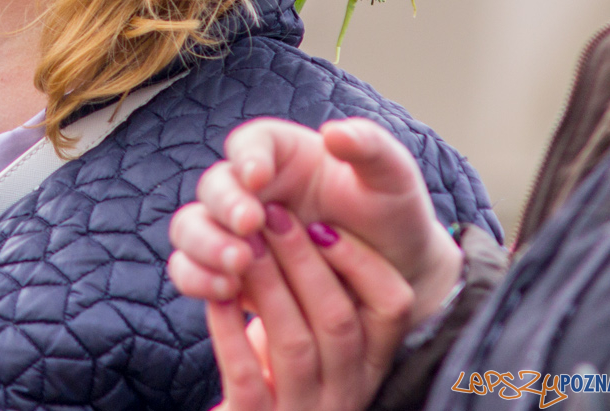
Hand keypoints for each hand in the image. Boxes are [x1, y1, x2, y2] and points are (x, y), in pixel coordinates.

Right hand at [170, 118, 461, 323]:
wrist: (397, 270)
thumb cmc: (390, 214)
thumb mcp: (392, 177)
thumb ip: (370, 147)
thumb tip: (335, 133)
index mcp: (280, 154)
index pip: (249, 143)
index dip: (247, 157)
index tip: (258, 177)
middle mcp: (247, 189)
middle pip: (212, 186)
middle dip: (225, 205)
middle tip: (252, 225)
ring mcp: (232, 231)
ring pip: (191, 227)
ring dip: (205, 244)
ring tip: (239, 264)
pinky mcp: (227, 272)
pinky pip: (191, 271)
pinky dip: (198, 279)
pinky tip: (226, 290)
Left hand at [207, 206, 414, 410]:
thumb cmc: (273, 376)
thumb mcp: (308, 335)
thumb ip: (314, 291)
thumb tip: (308, 219)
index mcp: (367, 364)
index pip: (393, 310)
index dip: (362, 263)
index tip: (324, 224)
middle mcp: (345, 392)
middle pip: (338, 320)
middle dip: (304, 261)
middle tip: (273, 216)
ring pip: (294, 344)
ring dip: (268, 286)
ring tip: (243, 244)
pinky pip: (247, 376)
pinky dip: (230, 330)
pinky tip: (216, 295)